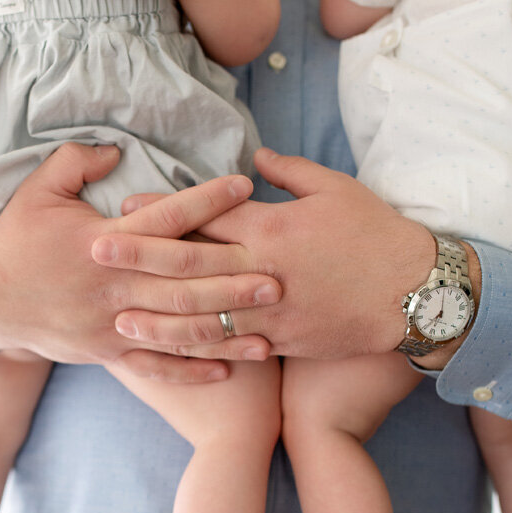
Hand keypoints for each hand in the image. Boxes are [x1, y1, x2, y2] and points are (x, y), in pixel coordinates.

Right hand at [0, 143, 280, 382]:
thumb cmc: (16, 240)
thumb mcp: (38, 190)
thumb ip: (75, 162)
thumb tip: (114, 148)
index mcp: (100, 242)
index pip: (163, 220)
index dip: (205, 202)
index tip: (244, 186)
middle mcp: (113, 287)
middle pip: (183, 284)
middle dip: (233, 280)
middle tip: (280, 275)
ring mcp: (112, 325)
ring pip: (178, 330)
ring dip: (226, 329)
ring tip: (270, 328)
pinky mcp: (108, 353)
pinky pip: (157, 366)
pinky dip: (193, 369)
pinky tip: (229, 368)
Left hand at [96, 148, 476, 360]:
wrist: (415, 294)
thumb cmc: (377, 236)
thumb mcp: (337, 190)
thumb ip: (290, 172)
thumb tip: (254, 157)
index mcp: (273, 228)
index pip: (206, 215)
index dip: (163, 211)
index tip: (126, 208)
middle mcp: (263, 271)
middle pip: (190, 263)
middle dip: (140, 257)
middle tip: (96, 253)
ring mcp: (271, 312)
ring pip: (203, 316)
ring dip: (158, 316)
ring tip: (120, 317)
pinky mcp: (283, 341)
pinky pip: (233, 348)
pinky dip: (200, 351)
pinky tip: (173, 355)